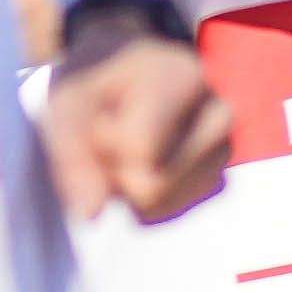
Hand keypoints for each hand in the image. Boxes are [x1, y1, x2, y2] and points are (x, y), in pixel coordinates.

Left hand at [40, 20, 232, 219]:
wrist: (128, 81)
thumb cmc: (98, 88)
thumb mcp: (68, 106)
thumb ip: (73, 155)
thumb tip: (92, 214)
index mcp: (184, 77)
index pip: (139, 149)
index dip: (103, 143)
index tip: (104, 112)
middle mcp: (219, 115)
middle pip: (151, 186)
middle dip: (115, 168)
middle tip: (113, 132)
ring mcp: (223, 152)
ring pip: (157, 204)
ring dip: (126, 185)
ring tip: (128, 145)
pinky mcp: (218, 182)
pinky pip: (163, 213)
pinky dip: (141, 197)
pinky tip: (144, 162)